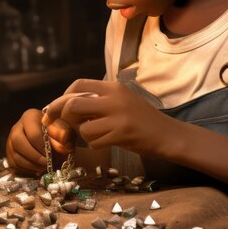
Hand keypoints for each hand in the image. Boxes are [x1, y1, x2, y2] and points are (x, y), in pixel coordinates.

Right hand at [6, 108, 74, 175]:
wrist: (53, 141)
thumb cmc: (57, 133)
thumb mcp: (64, 131)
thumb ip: (63, 135)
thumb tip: (62, 144)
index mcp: (30, 117)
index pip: (32, 133)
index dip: (42, 147)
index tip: (51, 154)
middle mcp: (16, 127)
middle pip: (18, 142)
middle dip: (34, 156)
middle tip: (46, 163)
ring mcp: (10, 140)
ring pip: (15, 154)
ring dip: (30, 165)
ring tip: (43, 167)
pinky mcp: (9, 153)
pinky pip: (13, 163)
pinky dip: (26, 169)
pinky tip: (37, 169)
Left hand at [43, 79, 173, 158]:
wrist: (168, 134)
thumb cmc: (141, 119)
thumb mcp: (122, 100)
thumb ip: (99, 99)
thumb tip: (66, 104)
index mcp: (113, 87)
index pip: (78, 84)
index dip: (63, 96)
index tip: (59, 108)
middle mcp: (115, 99)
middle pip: (72, 104)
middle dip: (62, 116)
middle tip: (62, 124)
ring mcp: (119, 117)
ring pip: (82, 128)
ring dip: (83, 135)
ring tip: (96, 135)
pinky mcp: (122, 134)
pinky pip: (94, 142)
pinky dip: (95, 144)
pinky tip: (105, 142)